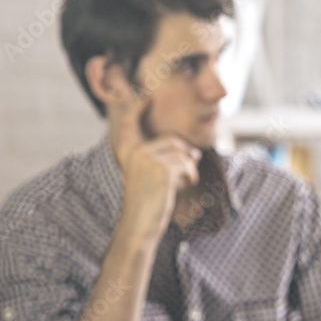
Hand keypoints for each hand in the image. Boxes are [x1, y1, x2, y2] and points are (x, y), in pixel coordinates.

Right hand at [110, 90, 200, 240]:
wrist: (140, 224)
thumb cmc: (148, 202)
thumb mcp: (152, 176)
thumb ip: (164, 159)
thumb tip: (193, 151)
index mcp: (127, 152)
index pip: (130, 123)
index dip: (136, 108)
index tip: (145, 96)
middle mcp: (134, 152)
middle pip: (172, 140)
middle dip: (186, 154)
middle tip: (189, 170)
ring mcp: (147, 158)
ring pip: (182, 153)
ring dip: (189, 169)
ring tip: (182, 183)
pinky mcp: (161, 168)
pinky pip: (187, 165)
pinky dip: (191, 176)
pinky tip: (185, 186)